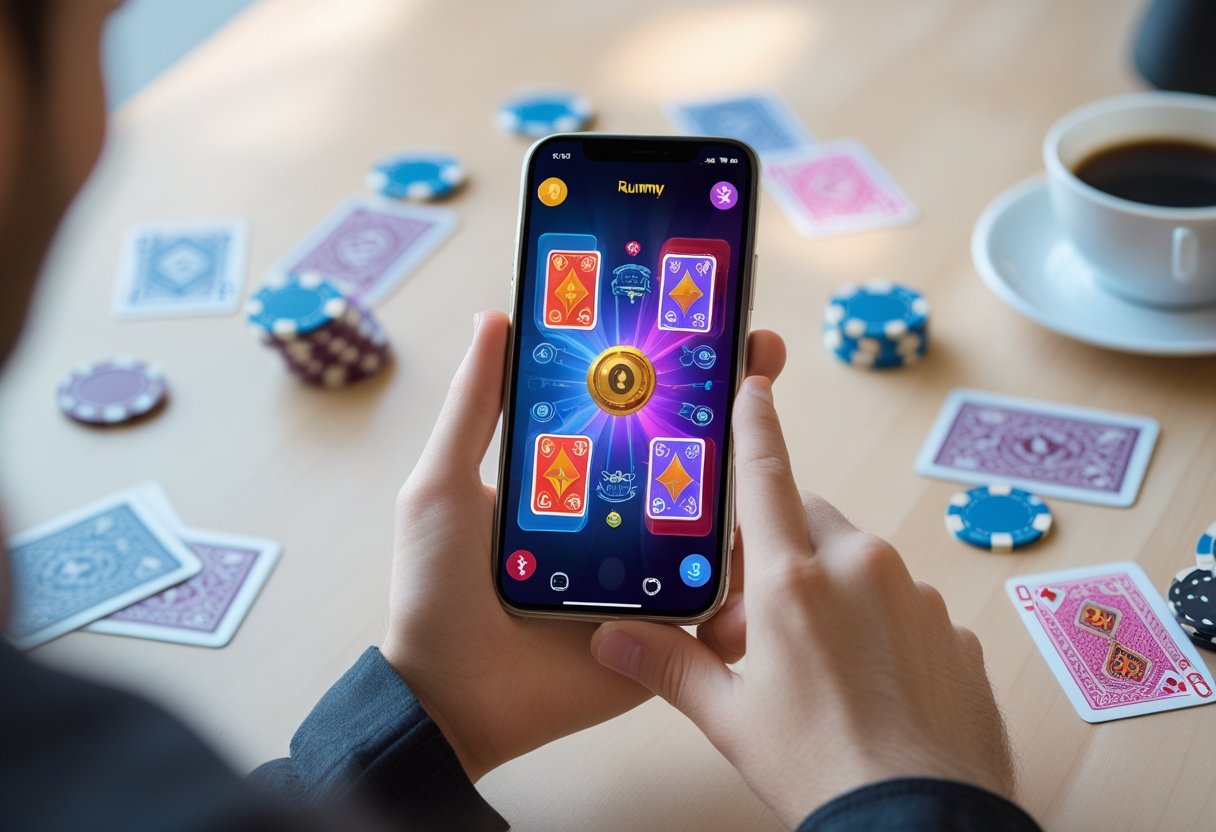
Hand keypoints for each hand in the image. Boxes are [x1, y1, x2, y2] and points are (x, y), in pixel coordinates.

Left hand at [381, 310, 786, 780]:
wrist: (452, 697)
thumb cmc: (435, 588)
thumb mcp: (443, 486)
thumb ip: (474, 409)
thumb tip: (495, 318)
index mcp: (575, 476)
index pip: (632, 409)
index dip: (670, 366)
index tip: (709, 317)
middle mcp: (619, 516)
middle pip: (688, 452)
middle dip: (733, 401)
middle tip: (762, 350)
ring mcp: (647, 569)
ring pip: (715, 518)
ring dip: (756, 475)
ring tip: (780, 429)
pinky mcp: (665, 625)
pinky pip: (717, 595)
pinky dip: (747, 571)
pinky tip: (772, 530)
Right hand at [591, 376, 1013, 826]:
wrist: (921, 820)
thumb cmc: (821, 768)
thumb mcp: (730, 716)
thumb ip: (670, 664)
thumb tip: (611, 640)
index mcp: (794, 580)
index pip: (766, 475)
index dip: (756, 421)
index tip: (756, 379)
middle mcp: (861, 568)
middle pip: (810, 523)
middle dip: (783, 552)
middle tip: (760, 618)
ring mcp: (916, 595)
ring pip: (859, 566)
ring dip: (833, 592)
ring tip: (817, 665)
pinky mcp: (952, 628)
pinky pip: (904, 605)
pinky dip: (880, 626)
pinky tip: (867, 682)